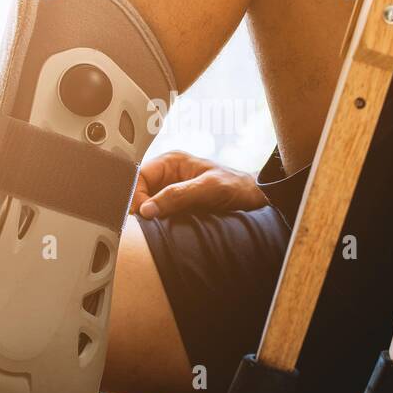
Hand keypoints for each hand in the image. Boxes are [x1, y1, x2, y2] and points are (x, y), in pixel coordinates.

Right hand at [133, 151, 266, 218]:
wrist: (256, 200)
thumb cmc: (238, 187)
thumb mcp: (209, 189)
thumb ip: (178, 195)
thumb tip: (148, 209)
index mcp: (172, 161)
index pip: (139, 176)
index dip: (137, 195)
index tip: (144, 214)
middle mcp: (168, 175)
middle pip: (139, 192)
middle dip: (140, 208)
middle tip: (147, 224)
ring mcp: (171, 191)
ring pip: (146, 206)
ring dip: (149, 218)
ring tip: (156, 228)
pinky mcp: (176, 207)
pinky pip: (158, 215)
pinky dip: (157, 224)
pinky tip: (163, 230)